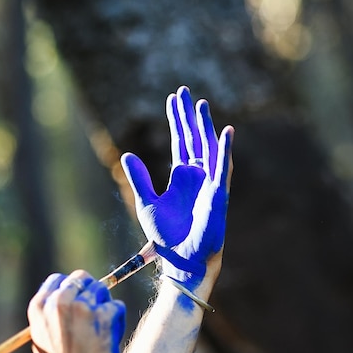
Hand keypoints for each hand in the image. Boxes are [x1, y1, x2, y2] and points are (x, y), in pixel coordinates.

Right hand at [28, 270, 125, 352]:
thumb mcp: (45, 336)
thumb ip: (55, 312)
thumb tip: (74, 292)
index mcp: (40, 306)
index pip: (58, 279)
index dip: (71, 288)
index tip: (78, 299)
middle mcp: (59, 302)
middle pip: (82, 278)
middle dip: (90, 292)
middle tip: (94, 313)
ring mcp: (82, 307)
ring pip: (102, 290)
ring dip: (104, 306)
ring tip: (99, 330)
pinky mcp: (104, 316)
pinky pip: (117, 306)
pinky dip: (117, 319)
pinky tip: (109, 336)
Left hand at [121, 86, 233, 291]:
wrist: (182, 259)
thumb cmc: (167, 236)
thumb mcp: (147, 203)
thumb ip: (139, 179)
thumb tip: (127, 154)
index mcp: (182, 176)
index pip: (180, 141)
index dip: (177, 120)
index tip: (173, 98)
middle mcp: (198, 175)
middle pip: (194, 138)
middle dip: (189, 116)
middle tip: (184, 92)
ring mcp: (210, 182)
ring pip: (210, 147)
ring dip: (206, 127)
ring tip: (201, 105)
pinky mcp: (218, 193)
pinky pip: (223, 167)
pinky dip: (225, 149)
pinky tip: (226, 131)